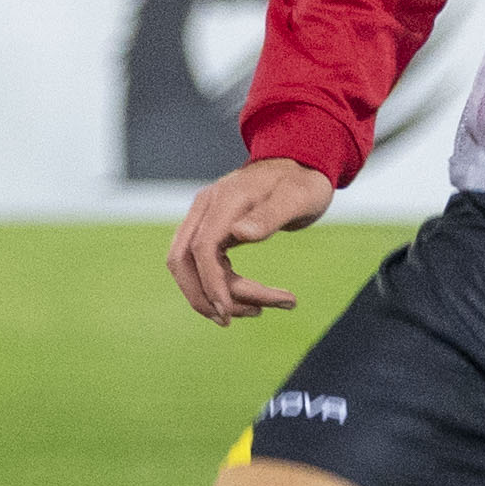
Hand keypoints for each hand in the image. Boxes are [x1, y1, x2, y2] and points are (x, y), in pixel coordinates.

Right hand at [165, 156, 337, 321]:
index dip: (210, 283)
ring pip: (190, 267)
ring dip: (215, 295)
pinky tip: (251, 299)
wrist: (299, 164)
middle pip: (181, 260)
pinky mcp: (211, 229)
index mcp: (225, 198)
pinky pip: (203, 264)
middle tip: (233, 321)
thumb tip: (240, 234)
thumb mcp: (298, 197)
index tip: (227, 312)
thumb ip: (270, 215)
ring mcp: (204, 218)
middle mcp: (206, 207)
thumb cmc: (303, 182)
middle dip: (203, 296)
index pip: (202, 247)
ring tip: (259, 310)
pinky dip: (220, 286)